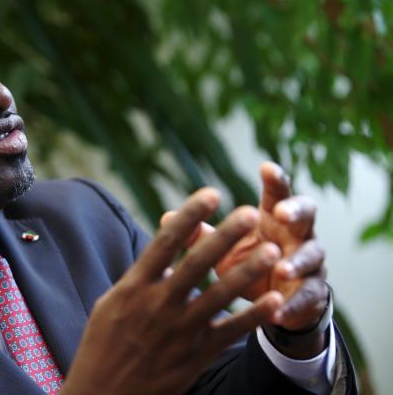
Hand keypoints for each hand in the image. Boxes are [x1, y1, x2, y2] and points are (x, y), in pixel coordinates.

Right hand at [62, 188, 283, 394]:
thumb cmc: (102, 345)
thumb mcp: (110, 304)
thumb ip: (138, 278)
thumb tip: (163, 252)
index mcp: (133, 287)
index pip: (164, 242)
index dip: (189, 215)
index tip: (211, 193)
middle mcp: (157, 304)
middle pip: (197, 262)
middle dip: (226, 235)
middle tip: (250, 213)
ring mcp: (178, 332)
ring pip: (220, 295)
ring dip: (248, 271)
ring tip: (274, 250)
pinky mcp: (194, 357)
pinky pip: (230, 332)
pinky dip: (254, 316)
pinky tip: (276, 300)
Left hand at [215, 162, 328, 352]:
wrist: (271, 302)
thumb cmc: (246, 263)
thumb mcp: (224, 248)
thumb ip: (202, 234)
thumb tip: (166, 218)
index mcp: (274, 218)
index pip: (278, 193)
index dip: (276, 180)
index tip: (266, 167)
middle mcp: (296, 234)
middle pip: (306, 215)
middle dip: (296, 211)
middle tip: (282, 213)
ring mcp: (309, 262)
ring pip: (312, 255)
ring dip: (297, 261)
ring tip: (281, 268)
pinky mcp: (312, 292)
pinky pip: (309, 296)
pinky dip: (294, 304)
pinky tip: (279, 312)